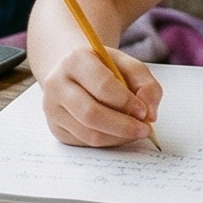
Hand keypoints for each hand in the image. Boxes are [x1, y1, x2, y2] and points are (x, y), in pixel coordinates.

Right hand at [38, 45, 163, 147]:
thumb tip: (150, 114)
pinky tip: (119, 133)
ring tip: (135, 131)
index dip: (126, 102)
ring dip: (117, 137)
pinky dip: (108, 142)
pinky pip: (85, 143)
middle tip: (144, 129)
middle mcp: (57, 84)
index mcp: (75, 60)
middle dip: (123, 126)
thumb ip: (146, 84)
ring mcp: (52, 108)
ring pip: (88, 133)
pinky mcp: (56, 128)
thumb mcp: (128, 66)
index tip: (144, 111)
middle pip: (91, 114)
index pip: (102, 85)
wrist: (75, 73)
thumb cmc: (104, 69)